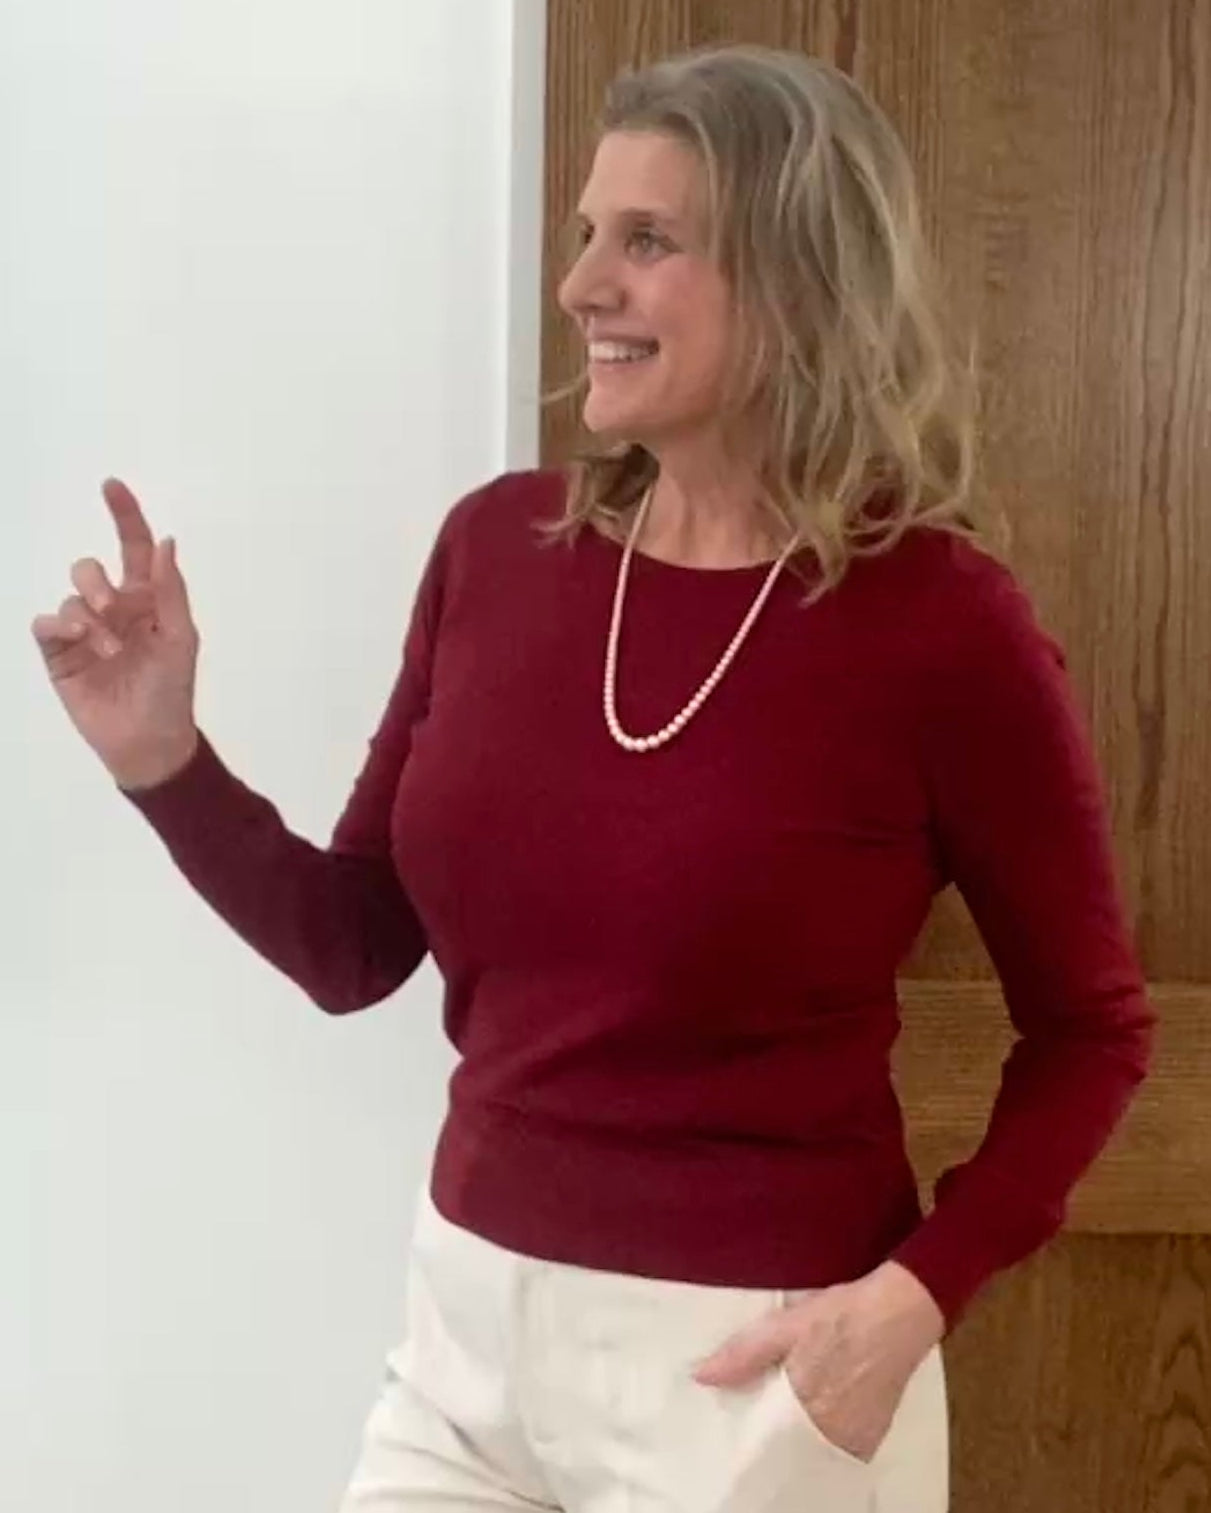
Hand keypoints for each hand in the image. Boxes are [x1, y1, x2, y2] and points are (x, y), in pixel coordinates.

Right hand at [31, 478, 199, 789]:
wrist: (148, 740)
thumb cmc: (171, 690)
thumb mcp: (180, 638)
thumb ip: (170, 590)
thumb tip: (166, 540)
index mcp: (146, 601)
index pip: (133, 549)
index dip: (124, 516)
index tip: (111, 485)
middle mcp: (113, 610)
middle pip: (90, 569)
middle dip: (96, 582)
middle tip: (112, 608)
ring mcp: (84, 631)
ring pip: (70, 596)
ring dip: (88, 617)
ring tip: (108, 649)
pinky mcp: (60, 654)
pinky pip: (46, 623)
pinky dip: (59, 624)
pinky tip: (77, 638)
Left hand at [691, 1261, 944, 1463]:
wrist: (901, 1312)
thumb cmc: (842, 1316)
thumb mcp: (786, 1325)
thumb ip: (744, 1353)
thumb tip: (702, 1376)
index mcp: (807, 1408)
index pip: (766, 1444)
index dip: (748, 1440)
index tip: (732, 1434)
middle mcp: (834, 1434)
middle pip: (791, 1453)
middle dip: (771, 1444)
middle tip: (753, 1425)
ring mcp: (857, 1440)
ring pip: (815, 1454)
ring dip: (797, 1443)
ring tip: (780, 1422)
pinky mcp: (873, 1436)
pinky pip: (838, 1451)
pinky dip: (822, 1441)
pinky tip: (812, 1420)